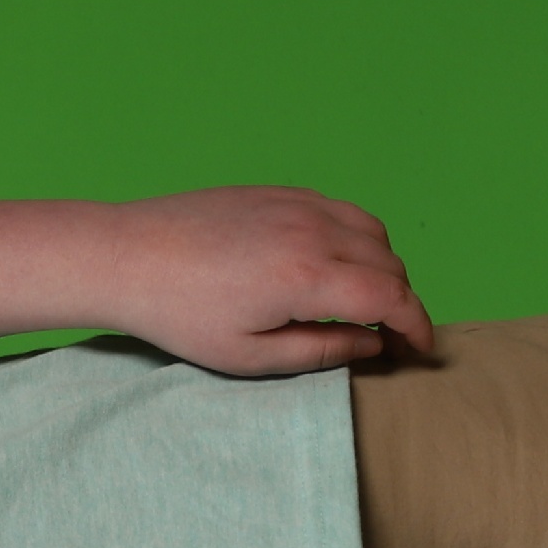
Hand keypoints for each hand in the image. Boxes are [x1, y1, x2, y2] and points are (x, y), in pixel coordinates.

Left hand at [103, 187, 433, 376]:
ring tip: (364, 303)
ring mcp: (297, 204)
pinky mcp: (279, 191)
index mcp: (308, 276)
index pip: (392, 298)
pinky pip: (341, 211)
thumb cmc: (179, 314)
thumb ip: (321, 351)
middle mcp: (313, 231)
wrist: (127, 256)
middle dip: (402, 303)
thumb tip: (371, 344)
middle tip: (390, 337)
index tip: (420, 350)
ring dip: (382, 268)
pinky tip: (332, 267)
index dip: (417, 327)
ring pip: (372, 232)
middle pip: (390, 264)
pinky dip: (355, 239)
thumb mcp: (249, 355)